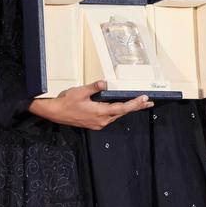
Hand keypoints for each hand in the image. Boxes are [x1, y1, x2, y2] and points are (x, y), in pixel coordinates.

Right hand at [29, 80, 152, 129]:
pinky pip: (110, 117)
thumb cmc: (67, 102)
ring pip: (117, 115)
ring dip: (128, 109)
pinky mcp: (95, 123)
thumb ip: (94, 87)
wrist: (56, 113)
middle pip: (122, 112)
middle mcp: (101, 120)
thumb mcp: (80, 91)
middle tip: (149, 102)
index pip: (122, 108)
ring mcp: (98, 123)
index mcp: (100, 112)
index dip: (135, 104)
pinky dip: (118, 111)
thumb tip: (104, 83)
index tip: (144, 99)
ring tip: (139, 104)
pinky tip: (122, 107)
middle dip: (136, 107)